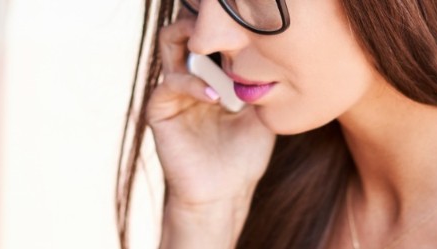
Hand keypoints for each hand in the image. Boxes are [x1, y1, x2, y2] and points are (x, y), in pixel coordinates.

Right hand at [147, 10, 275, 248]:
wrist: (223, 194)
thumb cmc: (243, 156)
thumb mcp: (261, 112)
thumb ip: (259, 83)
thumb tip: (276, 54)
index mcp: (209, 75)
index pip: (207, 36)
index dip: (220, 26)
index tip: (243, 23)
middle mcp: (188, 77)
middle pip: (182, 30)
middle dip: (199, 21)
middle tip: (221, 25)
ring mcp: (172, 92)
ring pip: (169, 45)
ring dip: (193, 41)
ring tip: (215, 50)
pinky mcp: (160, 111)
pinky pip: (168, 84)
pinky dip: (192, 85)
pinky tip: (216, 98)